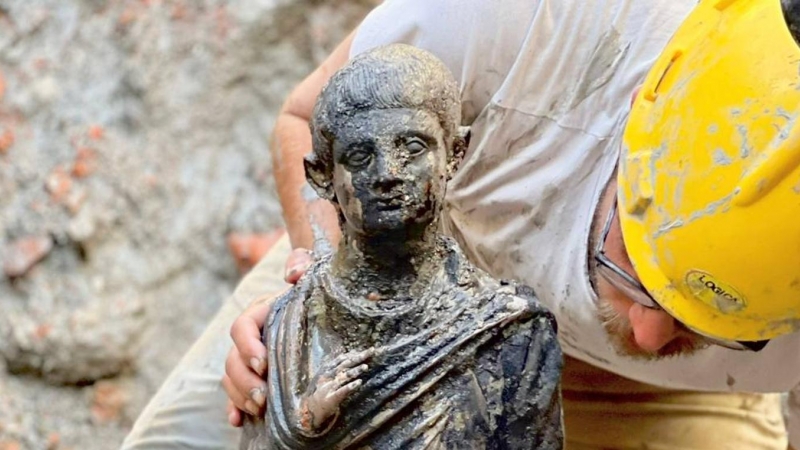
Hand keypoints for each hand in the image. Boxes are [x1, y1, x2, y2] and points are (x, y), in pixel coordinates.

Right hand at [223, 248, 313, 426]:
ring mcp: (250, 357)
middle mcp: (250, 336)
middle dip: (244, 380)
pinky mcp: (256, 376)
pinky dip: (235, 406)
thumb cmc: (315, 286)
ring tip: (259, 408)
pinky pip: (236, 393)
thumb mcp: (312, 269)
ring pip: (231, 377)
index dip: (248, 346)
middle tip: (263, 397)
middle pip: (232, 358)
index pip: (242, 327)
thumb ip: (301, 263)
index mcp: (259, 312)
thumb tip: (292, 273)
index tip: (263, 363)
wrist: (320, 302)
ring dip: (240, 395)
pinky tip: (238, 420)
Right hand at [299, 348, 373, 433]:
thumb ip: (337, 367)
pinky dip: (350, 386)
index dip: (354, 353)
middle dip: (358, 357)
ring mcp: (329, 386)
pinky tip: (359, 382)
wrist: (309, 410)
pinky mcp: (331, 398)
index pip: (342, 358)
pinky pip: (342, 391)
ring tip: (366, 366)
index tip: (366, 349)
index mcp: (327, 370)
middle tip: (371, 351)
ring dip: (355, 370)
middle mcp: (328, 376)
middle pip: (345, 364)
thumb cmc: (321, 392)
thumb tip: (350, 356)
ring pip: (344, 376)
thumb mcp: (327, 377)